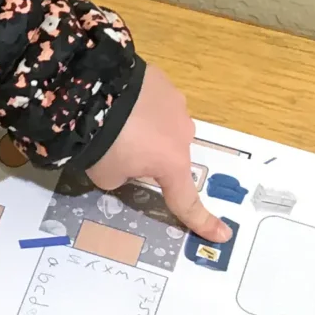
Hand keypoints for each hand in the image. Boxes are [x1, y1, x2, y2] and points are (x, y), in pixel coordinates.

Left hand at [82, 67, 228, 243]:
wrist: (93, 88)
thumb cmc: (100, 142)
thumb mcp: (105, 175)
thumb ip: (122, 178)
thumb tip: (128, 165)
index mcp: (172, 163)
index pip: (186, 200)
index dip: (201, 220)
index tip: (221, 234)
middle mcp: (183, 134)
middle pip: (170, 155)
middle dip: (151, 157)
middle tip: (118, 150)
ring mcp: (176, 103)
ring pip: (164, 125)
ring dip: (147, 127)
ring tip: (114, 121)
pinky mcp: (162, 80)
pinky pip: (153, 100)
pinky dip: (140, 104)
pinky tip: (119, 99)